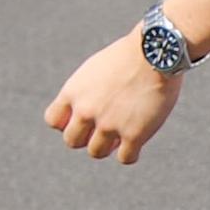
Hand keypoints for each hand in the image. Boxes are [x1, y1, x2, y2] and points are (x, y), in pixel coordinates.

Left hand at [45, 30, 182, 164]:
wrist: (155, 51)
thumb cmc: (128, 56)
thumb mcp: (94, 69)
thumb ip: (84, 92)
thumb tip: (81, 110)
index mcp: (73, 92)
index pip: (53, 120)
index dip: (67, 122)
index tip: (82, 118)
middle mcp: (86, 111)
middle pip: (72, 141)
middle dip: (85, 137)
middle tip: (102, 129)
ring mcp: (109, 125)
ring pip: (96, 152)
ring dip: (107, 146)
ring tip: (121, 135)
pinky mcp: (134, 135)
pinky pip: (125, 158)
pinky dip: (130, 153)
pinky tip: (137, 141)